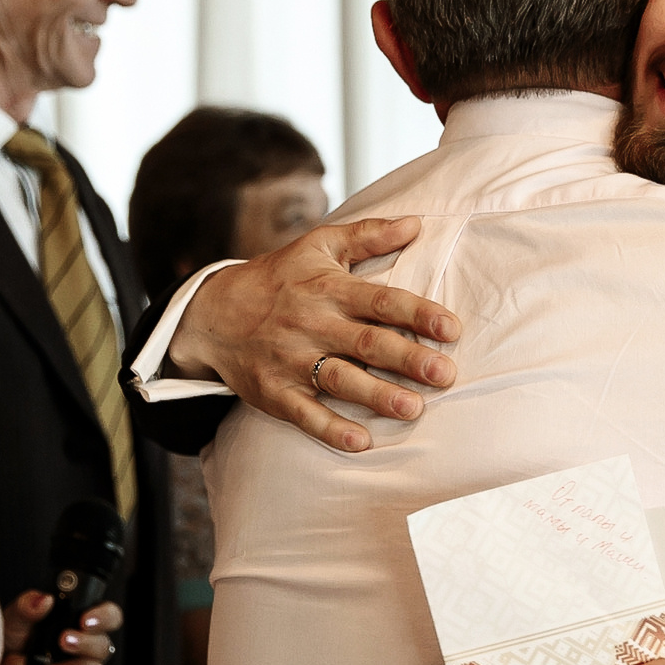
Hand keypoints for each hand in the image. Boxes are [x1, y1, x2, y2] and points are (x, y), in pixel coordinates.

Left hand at [0, 591, 121, 664]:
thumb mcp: (9, 628)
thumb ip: (25, 609)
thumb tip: (44, 599)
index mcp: (75, 630)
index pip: (105, 617)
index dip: (102, 616)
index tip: (84, 620)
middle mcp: (84, 656)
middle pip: (104, 647)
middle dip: (87, 643)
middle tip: (65, 642)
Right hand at [162, 216, 461, 452]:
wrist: (213, 314)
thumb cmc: (279, 277)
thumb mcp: (319, 245)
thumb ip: (368, 235)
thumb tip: (417, 222)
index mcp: (328, 288)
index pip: (381, 300)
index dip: (418, 313)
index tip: (451, 328)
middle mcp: (312, 324)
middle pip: (367, 342)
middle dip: (408, 358)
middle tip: (446, 374)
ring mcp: (291, 360)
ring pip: (339, 379)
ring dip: (376, 395)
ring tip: (413, 408)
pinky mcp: (274, 392)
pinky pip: (304, 413)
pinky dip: (330, 429)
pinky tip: (361, 442)